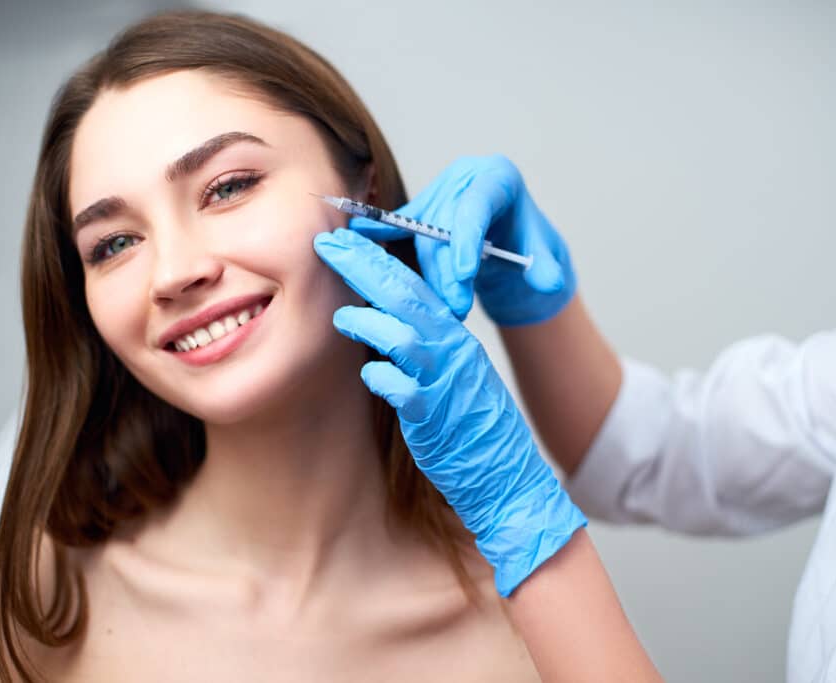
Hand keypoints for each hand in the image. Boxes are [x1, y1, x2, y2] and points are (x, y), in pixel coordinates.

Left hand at [313, 228, 586, 596]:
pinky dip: (383, 377)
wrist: (506, 474)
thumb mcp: (452, 374)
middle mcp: (450, 351)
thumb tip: (384, 320)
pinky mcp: (433, 418)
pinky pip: (404, 390)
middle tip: (329, 245)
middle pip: (405, 297)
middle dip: (364, 268)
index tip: (343, 241)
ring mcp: (443, 383)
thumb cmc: (471, 426)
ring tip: (341, 318)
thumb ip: (423, 346)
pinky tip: (370, 373)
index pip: (413, 285)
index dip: (375, 260)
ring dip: (368, 322)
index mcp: (453, 338)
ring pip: (404, 337)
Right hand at [349, 155, 576, 325]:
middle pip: (445, 226)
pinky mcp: (421, 208)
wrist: (511, 236)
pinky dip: (380, 230)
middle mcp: (464, 177)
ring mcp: (439, 189)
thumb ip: (550, 269)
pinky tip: (358, 234)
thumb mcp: (545, 255)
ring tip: (443, 305)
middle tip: (457, 308)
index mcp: (498, 177)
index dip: (467, 239)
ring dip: (430, 273)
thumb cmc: (527, 242)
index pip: (477, 206)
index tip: (464, 274)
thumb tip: (549, 282)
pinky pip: (400, 222)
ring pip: (423, 234)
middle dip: (449, 270)